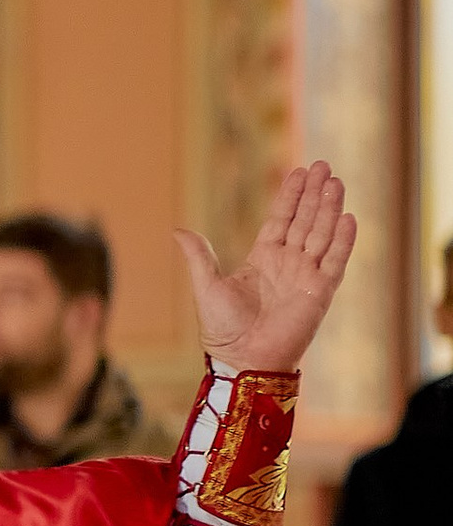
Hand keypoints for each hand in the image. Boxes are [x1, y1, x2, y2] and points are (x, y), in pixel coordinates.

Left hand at [172, 162, 355, 373]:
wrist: (243, 360)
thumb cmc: (223, 330)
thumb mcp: (206, 285)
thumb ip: (198, 257)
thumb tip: (178, 230)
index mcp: (263, 259)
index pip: (281, 219)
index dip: (291, 196)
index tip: (299, 171)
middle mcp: (288, 264)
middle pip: (305, 220)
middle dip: (314, 193)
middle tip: (323, 165)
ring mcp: (305, 277)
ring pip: (321, 234)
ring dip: (328, 208)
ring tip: (335, 181)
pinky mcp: (319, 293)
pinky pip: (334, 261)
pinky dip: (342, 240)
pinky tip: (347, 217)